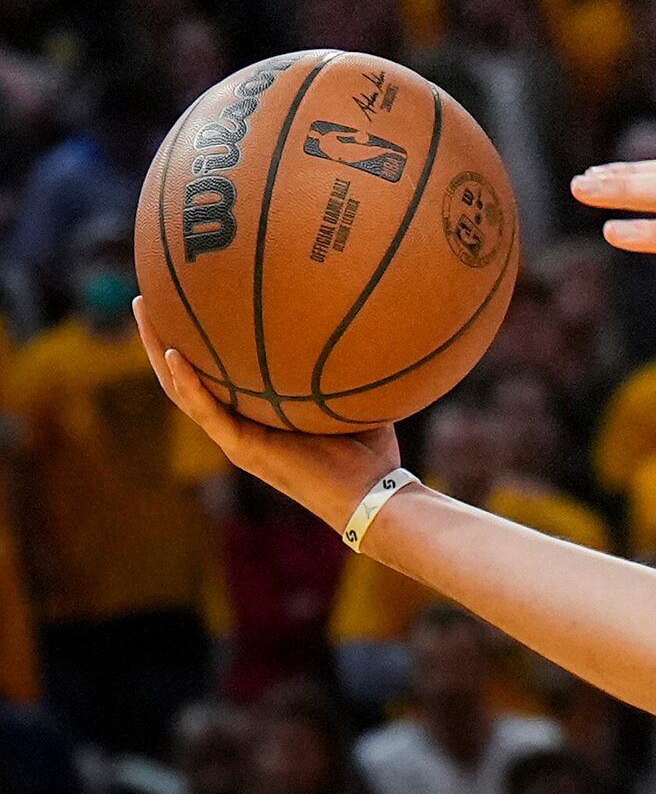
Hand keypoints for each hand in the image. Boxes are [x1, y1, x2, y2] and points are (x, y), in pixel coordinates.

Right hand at [133, 299, 397, 534]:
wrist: (371, 496)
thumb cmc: (370, 451)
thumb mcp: (354, 394)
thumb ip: (349, 363)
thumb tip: (365, 316)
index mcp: (258, 416)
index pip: (216, 374)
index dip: (198, 343)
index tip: (186, 301)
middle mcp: (239, 425)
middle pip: (188, 377)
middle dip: (163, 337)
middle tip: (147, 297)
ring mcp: (236, 438)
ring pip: (182, 391)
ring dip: (160, 350)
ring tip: (145, 309)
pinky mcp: (242, 449)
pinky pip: (206, 411)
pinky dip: (188, 383)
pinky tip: (172, 353)